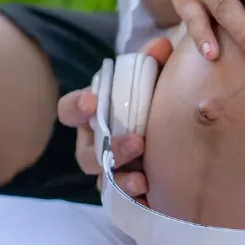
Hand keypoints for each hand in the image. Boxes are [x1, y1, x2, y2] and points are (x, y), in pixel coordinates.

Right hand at [56, 37, 173, 198]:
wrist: (175, 134)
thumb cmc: (152, 101)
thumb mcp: (154, 80)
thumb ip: (155, 63)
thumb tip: (162, 46)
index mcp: (92, 114)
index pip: (69, 110)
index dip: (77, 107)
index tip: (92, 102)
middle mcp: (93, 144)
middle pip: (86, 153)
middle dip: (109, 148)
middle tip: (138, 142)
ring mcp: (107, 169)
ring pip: (101, 179)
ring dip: (120, 177)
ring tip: (143, 178)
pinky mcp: (124, 189)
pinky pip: (120, 199)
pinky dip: (132, 197)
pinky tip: (150, 193)